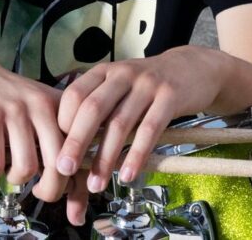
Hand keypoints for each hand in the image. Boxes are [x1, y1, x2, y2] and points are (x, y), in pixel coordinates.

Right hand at [0, 52, 70, 199]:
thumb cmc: (7, 100)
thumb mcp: (39, 108)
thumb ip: (57, 136)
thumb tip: (75, 181)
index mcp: (58, 105)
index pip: (77, 149)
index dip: (75, 180)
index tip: (66, 193)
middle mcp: (40, 104)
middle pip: (57, 164)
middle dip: (50, 189)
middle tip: (40, 192)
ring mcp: (14, 109)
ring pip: (26, 167)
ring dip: (16, 178)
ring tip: (9, 171)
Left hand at [54, 46, 224, 223]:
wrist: (194, 68)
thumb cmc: (149, 85)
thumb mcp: (121, 86)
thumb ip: (100, 107)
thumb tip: (70, 145)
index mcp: (105, 71)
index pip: (74, 94)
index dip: (62, 122)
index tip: (57, 148)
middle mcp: (123, 73)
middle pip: (92, 108)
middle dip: (76, 141)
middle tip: (64, 169)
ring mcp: (147, 84)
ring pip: (120, 123)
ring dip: (105, 157)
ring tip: (96, 184)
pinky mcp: (170, 96)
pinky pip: (150, 129)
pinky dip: (136, 155)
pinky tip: (128, 175)